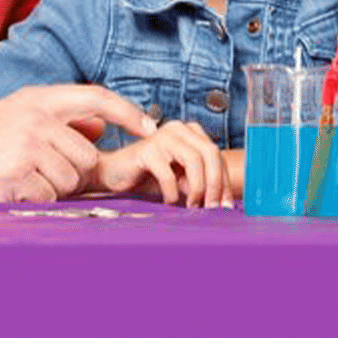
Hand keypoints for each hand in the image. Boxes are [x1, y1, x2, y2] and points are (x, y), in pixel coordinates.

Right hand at [0, 85, 157, 202]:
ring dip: (53, 189)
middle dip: (74, 172)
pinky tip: (10, 191)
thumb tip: (101, 128)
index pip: (97, 98)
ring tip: (20, 179)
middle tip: (41, 173)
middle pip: (88, 156)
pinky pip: (48, 198)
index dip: (128, 112)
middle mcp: (35, 119)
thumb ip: (60, 119)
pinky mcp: (13, 178)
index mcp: (38, 99)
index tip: (151, 127)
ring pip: (71, 181)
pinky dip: (35, 202)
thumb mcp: (16, 114)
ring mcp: (24, 148)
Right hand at [92, 120, 233, 207]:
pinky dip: (173, 191)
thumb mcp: (181, 180)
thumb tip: (222, 203)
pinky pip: (169, 172)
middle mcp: (179, 129)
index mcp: (191, 132)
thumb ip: (199, 184)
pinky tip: (170, 202)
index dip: (224, 181)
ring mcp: (163, 136)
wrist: (113, 175)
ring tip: (192, 206)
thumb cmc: (148, 178)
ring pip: (194, 159)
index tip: (225, 206)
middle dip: (215, 183)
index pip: (217, 155)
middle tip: (212, 208)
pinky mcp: (147, 149)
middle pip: (210, 152)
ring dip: (197, 187)